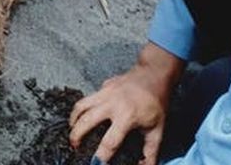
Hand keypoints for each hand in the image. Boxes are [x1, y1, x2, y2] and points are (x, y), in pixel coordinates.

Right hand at [68, 43, 184, 164]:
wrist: (154, 74)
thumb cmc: (156, 101)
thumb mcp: (157, 129)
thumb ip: (150, 151)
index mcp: (127, 116)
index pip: (109, 142)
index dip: (101, 157)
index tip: (95, 163)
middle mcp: (112, 104)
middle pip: (86, 122)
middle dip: (76, 136)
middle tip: (75, 147)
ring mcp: (105, 93)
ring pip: (81, 106)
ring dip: (73, 120)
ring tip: (72, 131)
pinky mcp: (103, 86)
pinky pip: (86, 98)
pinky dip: (80, 109)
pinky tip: (80, 117)